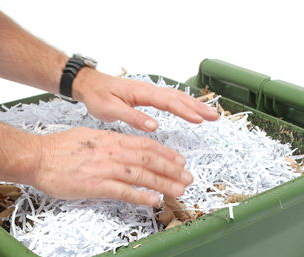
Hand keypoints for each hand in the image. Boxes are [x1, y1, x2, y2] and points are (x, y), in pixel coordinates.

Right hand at [30, 127, 192, 205]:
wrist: (37, 157)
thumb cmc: (58, 148)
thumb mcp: (88, 137)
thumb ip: (108, 144)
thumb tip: (123, 149)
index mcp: (111, 140)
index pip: (146, 146)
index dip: (166, 154)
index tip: (179, 160)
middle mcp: (113, 152)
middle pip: (150, 160)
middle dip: (172, 169)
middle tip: (187, 177)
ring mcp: (105, 169)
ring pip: (142, 176)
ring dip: (164, 183)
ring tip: (179, 190)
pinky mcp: (96, 186)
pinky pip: (124, 192)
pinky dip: (141, 196)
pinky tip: (154, 200)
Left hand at [72, 68, 218, 131]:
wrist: (89, 84)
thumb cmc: (98, 96)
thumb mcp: (111, 109)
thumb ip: (133, 117)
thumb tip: (154, 126)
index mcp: (141, 93)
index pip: (168, 102)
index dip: (185, 111)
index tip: (199, 119)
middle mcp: (149, 90)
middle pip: (179, 98)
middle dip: (198, 107)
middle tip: (215, 117)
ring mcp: (149, 91)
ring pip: (177, 97)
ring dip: (195, 105)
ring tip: (210, 115)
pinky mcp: (147, 95)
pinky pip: (170, 99)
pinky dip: (184, 104)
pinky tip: (191, 110)